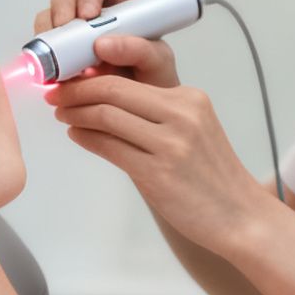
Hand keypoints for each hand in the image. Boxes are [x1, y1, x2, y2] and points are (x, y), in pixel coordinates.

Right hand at [32, 0, 180, 88]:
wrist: (142, 107)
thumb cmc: (153, 77)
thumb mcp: (158, 62)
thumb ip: (140, 50)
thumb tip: (102, 44)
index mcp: (120, 0)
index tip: (89, 15)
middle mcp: (92, 11)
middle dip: (61, 12)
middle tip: (65, 34)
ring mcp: (72, 31)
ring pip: (49, 18)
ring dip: (48, 36)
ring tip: (62, 61)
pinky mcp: (59, 53)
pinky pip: (42, 47)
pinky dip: (44, 59)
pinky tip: (58, 75)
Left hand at [41, 53, 267, 251]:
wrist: (240, 216)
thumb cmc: (212, 178)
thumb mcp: (192, 131)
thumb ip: (155, 114)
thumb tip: (103, 103)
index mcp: (190, 99)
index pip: (128, 79)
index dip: (90, 79)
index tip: (69, 82)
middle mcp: (182, 115)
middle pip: (112, 91)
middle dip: (75, 92)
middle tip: (55, 96)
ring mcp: (170, 144)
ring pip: (107, 117)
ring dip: (76, 114)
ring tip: (62, 115)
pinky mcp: (158, 172)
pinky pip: (110, 147)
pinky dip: (86, 138)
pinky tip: (77, 135)